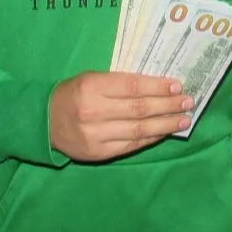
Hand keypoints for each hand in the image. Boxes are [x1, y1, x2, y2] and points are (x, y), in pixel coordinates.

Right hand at [49, 72, 192, 161]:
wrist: (44, 122)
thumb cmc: (73, 94)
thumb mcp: (91, 79)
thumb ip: (119, 82)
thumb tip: (157, 86)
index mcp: (92, 87)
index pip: (133, 86)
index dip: (158, 87)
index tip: (177, 85)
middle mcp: (94, 111)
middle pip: (139, 109)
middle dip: (167, 105)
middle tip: (188, 102)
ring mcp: (96, 135)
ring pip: (138, 130)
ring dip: (165, 124)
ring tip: (183, 119)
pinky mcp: (98, 153)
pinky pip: (130, 145)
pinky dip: (150, 138)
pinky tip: (164, 132)